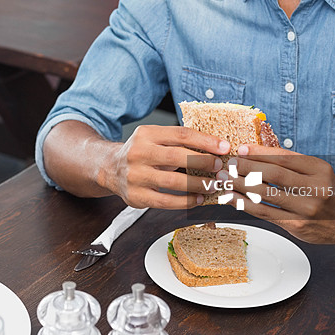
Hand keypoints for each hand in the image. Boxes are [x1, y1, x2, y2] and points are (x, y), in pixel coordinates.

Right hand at [109, 124, 229, 208]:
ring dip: (198, 185)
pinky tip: (198, 199)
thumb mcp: (154, 139)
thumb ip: (178, 142)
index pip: (181, 134)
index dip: (205, 141)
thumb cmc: (142, 152)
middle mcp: (139, 152)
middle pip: (178, 157)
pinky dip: (185, 201)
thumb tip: (215, 148)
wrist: (110, 168)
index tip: (224, 147)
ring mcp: (136, 175)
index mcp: (146, 133)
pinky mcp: (136, 196)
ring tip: (213, 185)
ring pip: (173, 182)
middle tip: (220, 168)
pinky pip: (165, 201)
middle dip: (204, 163)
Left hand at [217, 144, 334, 244]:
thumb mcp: (314, 170)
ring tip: (225, 180)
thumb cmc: (322, 190)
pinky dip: (246, 204)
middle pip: (274, 175)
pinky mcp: (297, 226)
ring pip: (267, 195)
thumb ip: (287, 161)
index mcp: (319, 168)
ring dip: (241, 186)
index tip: (240, 150)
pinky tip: (233, 198)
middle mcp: (315, 188)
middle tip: (229, 165)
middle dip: (247, 168)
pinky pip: (266, 213)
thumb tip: (249, 151)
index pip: (283, 157)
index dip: (259, 153)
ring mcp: (306, 209)